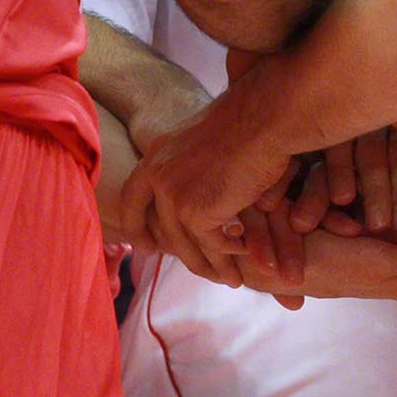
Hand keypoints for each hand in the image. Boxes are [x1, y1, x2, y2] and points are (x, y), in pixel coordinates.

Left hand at [118, 98, 292, 290]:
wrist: (263, 117)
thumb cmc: (249, 121)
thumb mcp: (205, 141)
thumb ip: (191, 166)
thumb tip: (193, 191)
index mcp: (157, 152)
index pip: (132, 197)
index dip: (137, 227)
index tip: (144, 249)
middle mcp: (157, 174)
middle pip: (160, 228)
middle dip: (179, 255)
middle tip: (199, 271)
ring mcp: (173, 195)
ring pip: (188, 244)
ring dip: (212, 265)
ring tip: (230, 278)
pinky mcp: (194, 214)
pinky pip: (212, 245)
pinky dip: (230, 257)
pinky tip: (245, 264)